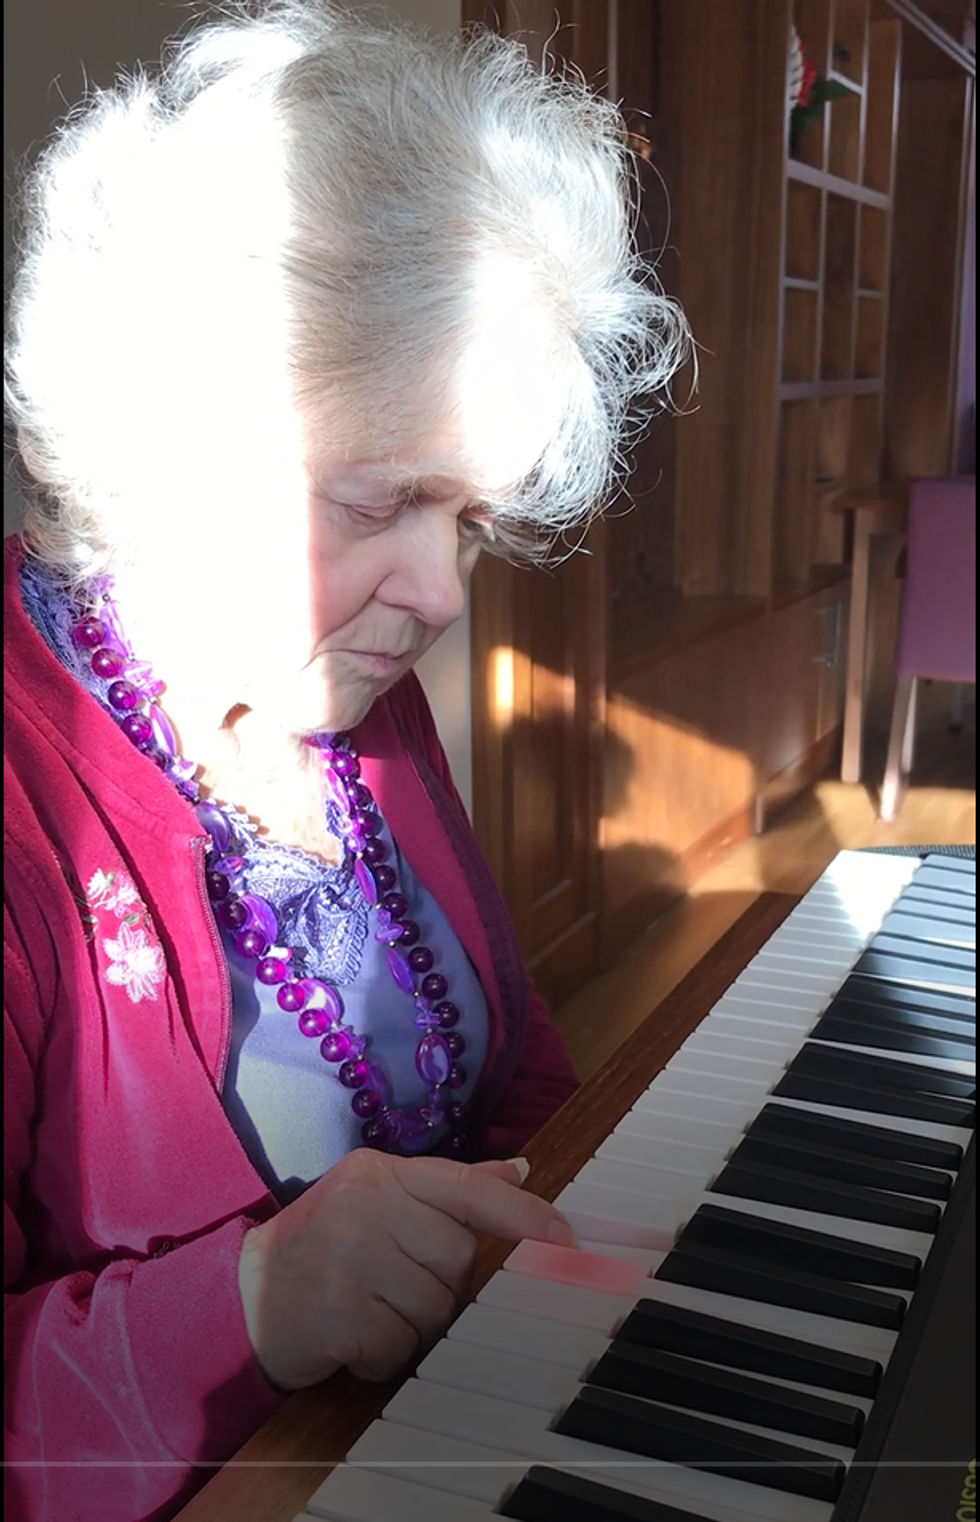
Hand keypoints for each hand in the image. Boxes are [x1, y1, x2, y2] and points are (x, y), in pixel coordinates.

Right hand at [237, 1149, 573, 1389]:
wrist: (238, 1294)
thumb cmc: (320, 1246)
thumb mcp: (376, 1199)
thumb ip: (448, 1188)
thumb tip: (521, 1171)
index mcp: (379, 1172)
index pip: (465, 1186)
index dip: (520, 1214)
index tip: (564, 1237)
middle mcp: (363, 1204)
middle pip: (456, 1259)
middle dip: (438, 1286)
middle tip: (392, 1286)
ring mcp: (346, 1256)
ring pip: (434, 1308)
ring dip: (411, 1326)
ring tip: (369, 1312)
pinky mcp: (334, 1311)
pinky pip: (399, 1347)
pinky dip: (383, 1355)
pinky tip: (353, 1339)